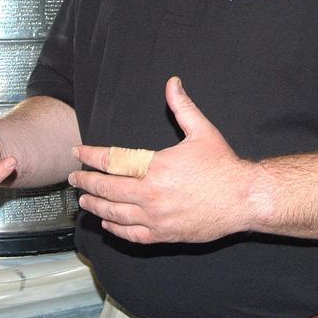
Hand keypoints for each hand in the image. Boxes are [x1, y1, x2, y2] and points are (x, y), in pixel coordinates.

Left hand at [71, 76, 258, 243]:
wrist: (244, 199)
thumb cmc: (223, 166)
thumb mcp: (202, 131)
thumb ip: (182, 106)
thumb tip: (172, 82)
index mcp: (155, 167)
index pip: (112, 161)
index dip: (91, 156)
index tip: (78, 152)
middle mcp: (150, 194)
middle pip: (106, 189)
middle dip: (85, 182)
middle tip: (74, 178)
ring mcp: (155, 218)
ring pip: (114, 214)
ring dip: (95, 206)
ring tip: (84, 201)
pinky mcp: (163, 235)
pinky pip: (131, 235)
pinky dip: (115, 228)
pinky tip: (107, 222)